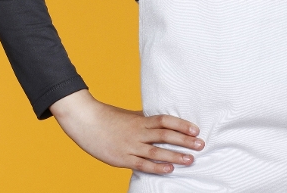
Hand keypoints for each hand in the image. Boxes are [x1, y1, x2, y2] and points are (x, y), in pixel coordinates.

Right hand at [50, 90, 204, 173]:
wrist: (86, 122)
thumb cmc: (109, 118)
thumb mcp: (130, 116)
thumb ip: (145, 119)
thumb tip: (162, 121)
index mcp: (141, 120)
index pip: (165, 120)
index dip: (182, 124)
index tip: (196, 129)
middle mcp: (138, 132)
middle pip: (165, 135)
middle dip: (184, 140)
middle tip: (200, 144)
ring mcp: (130, 146)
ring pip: (157, 152)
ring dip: (175, 156)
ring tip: (190, 160)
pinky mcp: (122, 159)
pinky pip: (142, 164)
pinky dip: (157, 167)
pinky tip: (169, 169)